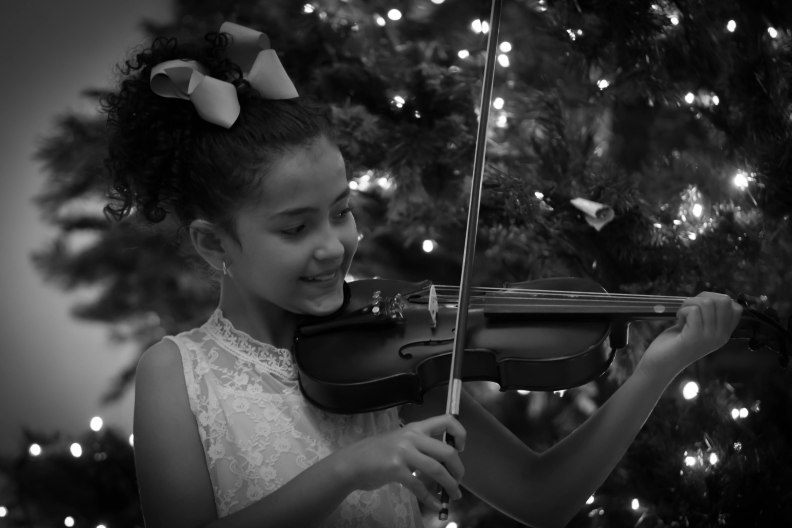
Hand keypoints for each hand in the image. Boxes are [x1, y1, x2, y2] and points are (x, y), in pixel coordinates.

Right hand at [337, 414, 465, 509]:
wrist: (352, 463)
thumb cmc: (377, 454)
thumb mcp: (400, 443)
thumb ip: (420, 448)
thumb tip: (444, 465)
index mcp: (415, 428)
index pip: (446, 420)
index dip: (459, 434)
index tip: (460, 448)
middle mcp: (411, 437)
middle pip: (447, 451)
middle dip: (458, 469)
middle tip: (459, 480)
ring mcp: (403, 452)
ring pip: (437, 469)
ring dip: (450, 485)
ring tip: (454, 495)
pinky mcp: (396, 469)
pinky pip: (419, 486)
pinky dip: (431, 498)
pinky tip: (436, 506)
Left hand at [642, 292, 742, 375]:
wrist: (660, 364)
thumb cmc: (674, 343)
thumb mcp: (697, 327)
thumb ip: (707, 315)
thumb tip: (710, 296)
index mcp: (724, 334)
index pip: (736, 308)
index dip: (716, 299)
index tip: (700, 307)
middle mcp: (720, 336)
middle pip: (723, 300)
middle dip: (702, 297)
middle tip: (689, 309)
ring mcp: (709, 337)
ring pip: (706, 303)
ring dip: (689, 304)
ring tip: (682, 316)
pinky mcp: (694, 337)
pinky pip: (693, 310)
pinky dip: (682, 311)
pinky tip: (678, 322)